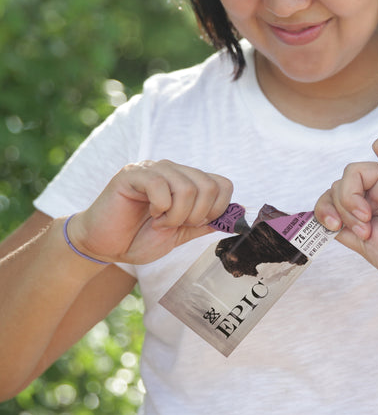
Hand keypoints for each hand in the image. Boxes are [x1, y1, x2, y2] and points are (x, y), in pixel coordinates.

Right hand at [67, 160, 232, 264]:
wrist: (104, 245)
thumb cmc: (139, 238)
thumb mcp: (181, 234)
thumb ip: (206, 223)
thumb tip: (236, 219)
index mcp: (187, 181)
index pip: (223, 184)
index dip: (217, 209)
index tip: (196, 224)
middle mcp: (173, 169)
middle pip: (208, 186)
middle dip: (197, 215)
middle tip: (175, 224)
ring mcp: (153, 169)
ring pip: (187, 187)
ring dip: (176, 215)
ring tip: (160, 221)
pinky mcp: (132, 174)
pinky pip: (160, 185)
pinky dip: (160, 207)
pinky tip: (150, 213)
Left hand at [315, 131, 377, 296]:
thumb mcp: (362, 246)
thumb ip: (342, 227)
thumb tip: (322, 217)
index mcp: (366, 205)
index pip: (331, 194)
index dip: (324, 208)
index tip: (333, 227)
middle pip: (339, 183)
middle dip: (341, 209)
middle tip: (363, 229)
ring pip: (352, 169)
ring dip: (350, 197)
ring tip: (368, 219)